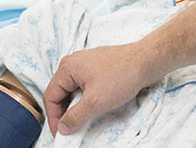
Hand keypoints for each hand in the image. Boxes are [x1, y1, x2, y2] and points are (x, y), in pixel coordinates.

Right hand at [42, 42, 156, 136]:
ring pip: (73, 90)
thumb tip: (62, 127)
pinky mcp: (96, 68)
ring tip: (83, 120)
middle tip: (71, 130)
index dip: (53, 118)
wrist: (145, 61)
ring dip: (75, 107)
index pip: (51, 96)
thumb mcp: (95, 102)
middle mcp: (73, 64)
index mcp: (67, 68)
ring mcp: (85, 64)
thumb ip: (75, 117)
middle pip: (60, 93)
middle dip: (64, 112)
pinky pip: (83, 86)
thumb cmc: (121, 76)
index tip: (59, 134)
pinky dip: (85, 99)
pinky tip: (93, 108)